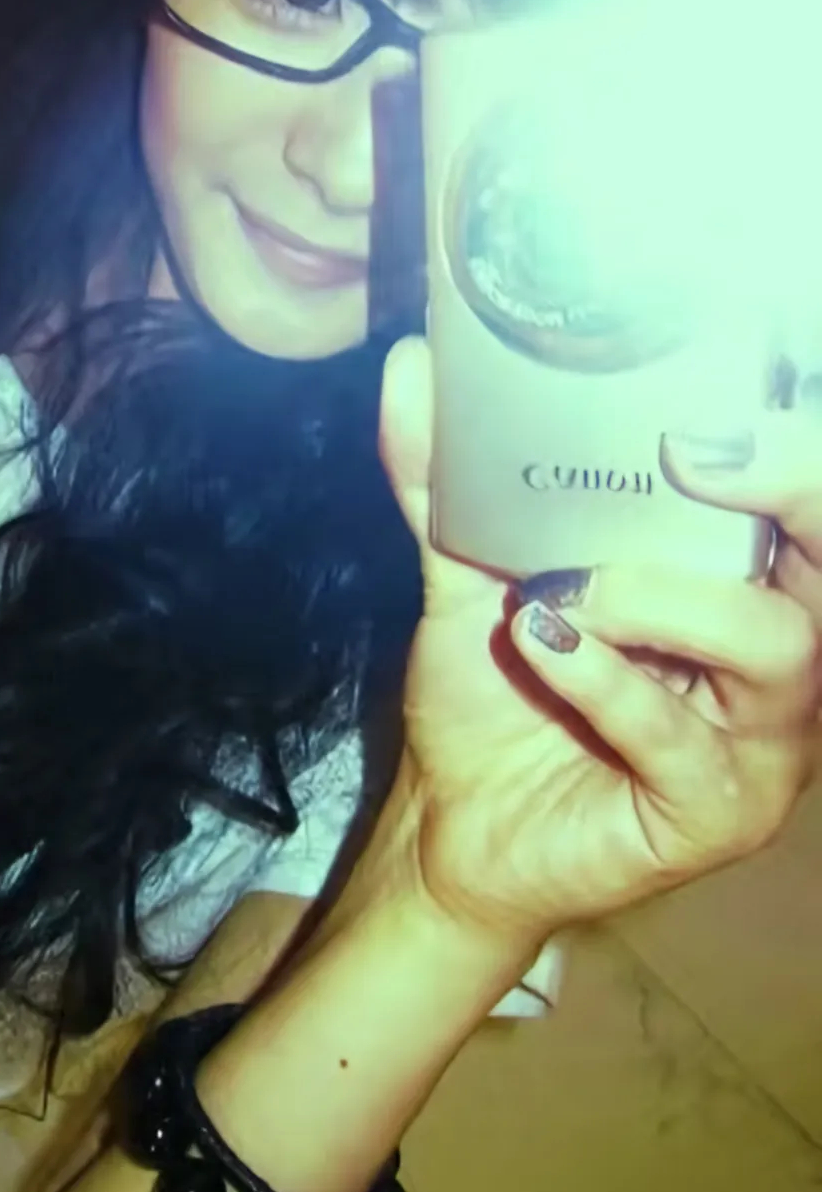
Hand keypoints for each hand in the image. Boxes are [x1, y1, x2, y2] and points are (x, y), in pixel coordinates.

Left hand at [372, 337, 820, 945]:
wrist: (450, 821)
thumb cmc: (496, 695)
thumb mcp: (468, 574)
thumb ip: (446, 480)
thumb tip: (409, 371)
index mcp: (738, 585)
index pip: (809, 510)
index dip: (788, 454)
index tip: (698, 417)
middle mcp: (774, 658)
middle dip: (793, 494)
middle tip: (689, 458)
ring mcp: (760, 743)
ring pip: (777, 648)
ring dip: (666, 598)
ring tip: (566, 592)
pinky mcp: (716, 812)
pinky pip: (683, 741)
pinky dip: (610, 683)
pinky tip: (545, 646)